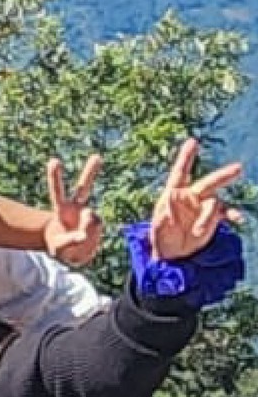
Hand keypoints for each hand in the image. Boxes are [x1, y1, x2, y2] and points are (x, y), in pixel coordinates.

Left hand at [42, 155, 103, 265]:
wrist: (73, 251)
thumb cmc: (59, 246)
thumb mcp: (58, 247)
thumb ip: (68, 241)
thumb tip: (83, 235)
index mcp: (61, 209)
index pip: (57, 191)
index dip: (55, 176)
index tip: (54, 160)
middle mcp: (76, 207)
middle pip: (84, 187)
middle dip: (91, 172)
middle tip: (97, 156)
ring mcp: (88, 214)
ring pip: (92, 219)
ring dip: (85, 232)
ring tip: (77, 240)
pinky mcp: (97, 223)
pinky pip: (95, 231)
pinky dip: (90, 241)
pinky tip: (84, 243)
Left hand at [148, 138, 243, 264]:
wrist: (173, 255)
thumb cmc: (162, 238)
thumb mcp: (158, 227)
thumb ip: (165, 212)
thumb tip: (173, 194)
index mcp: (173, 195)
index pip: (180, 173)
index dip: (186, 157)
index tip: (193, 141)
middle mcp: (191, 197)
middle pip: (208, 183)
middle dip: (223, 176)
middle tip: (238, 169)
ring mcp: (204, 206)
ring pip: (214, 203)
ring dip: (208, 218)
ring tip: (198, 232)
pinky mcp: (214, 218)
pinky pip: (226, 212)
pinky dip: (233, 214)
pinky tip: (238, 219)